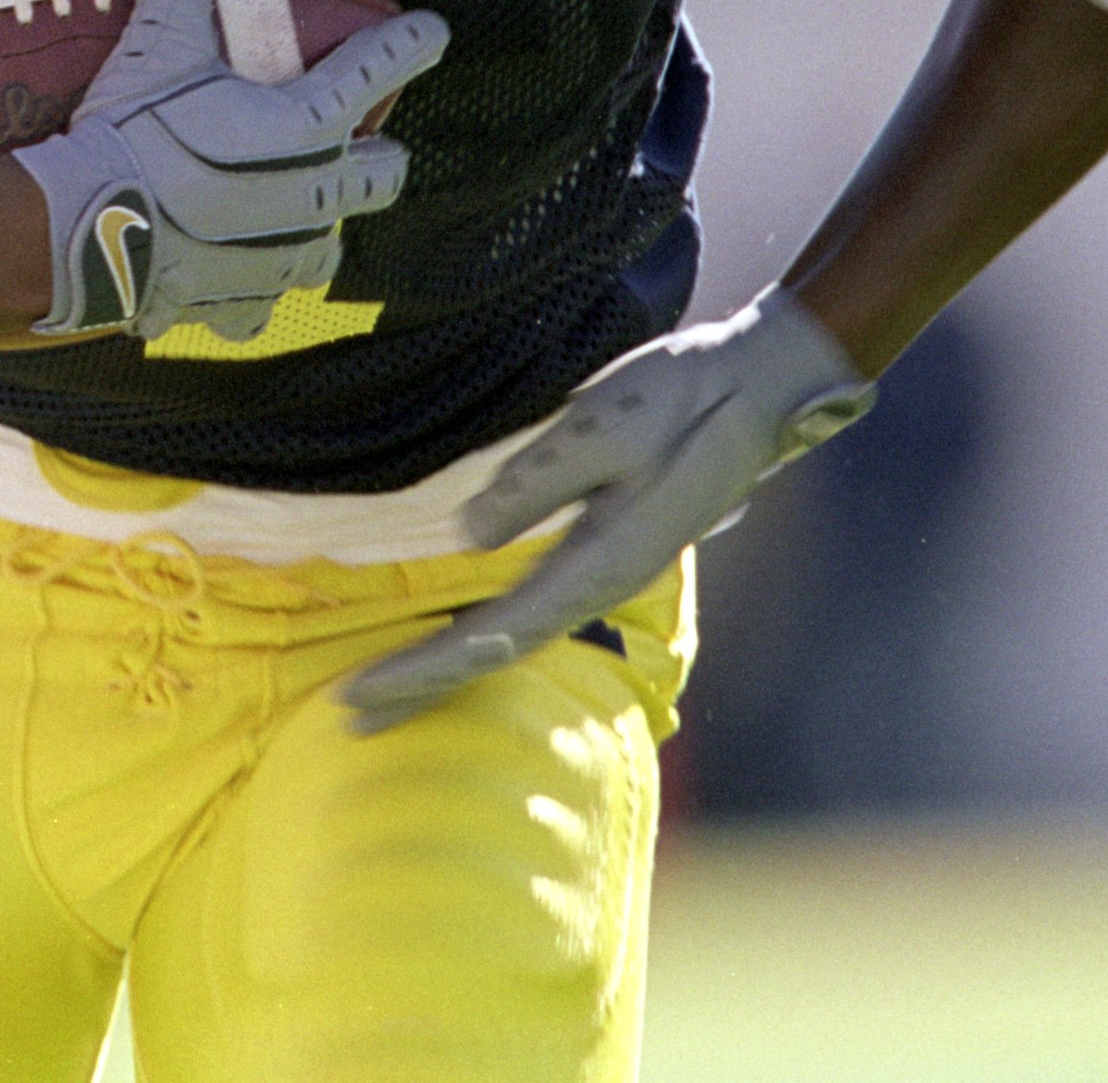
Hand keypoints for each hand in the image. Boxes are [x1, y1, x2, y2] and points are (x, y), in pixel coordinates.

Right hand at [11, 0, 447, 342]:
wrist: (81, 231)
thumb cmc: (129, 130)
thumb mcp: (157, 41)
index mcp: (305, 125)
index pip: (378, 69)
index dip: (412, 44)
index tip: (435, 31)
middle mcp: (311, 196)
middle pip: (383, 175)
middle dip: (381, 156)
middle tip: (364, 142)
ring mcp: (281, 259)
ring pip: (331, 247)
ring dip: (323, 225)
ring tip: (300, 210)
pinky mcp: (240, 304)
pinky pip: (265, 303)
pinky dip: (255, 289)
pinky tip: (238, 276)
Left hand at [336, 288, 873, 732]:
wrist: (759, 389)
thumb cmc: (684, 397)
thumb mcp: (603, 424)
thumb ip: (534, 481)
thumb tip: (468, 534)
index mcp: (601, 563)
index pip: (493, 634)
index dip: (423, 667)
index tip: (359, 693)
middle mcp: (602, 582)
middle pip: (498, 653)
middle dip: (423, 687)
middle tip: (349, 718)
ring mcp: (606, 571)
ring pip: (513, 637)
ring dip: (448, 666)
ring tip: (386, 693)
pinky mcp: (605, 549)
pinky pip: (529, 610)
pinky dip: (480, 633)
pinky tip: (452, 639)